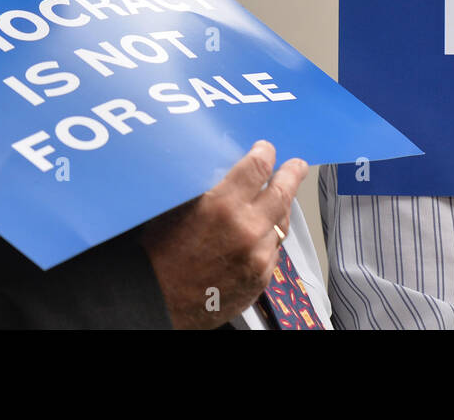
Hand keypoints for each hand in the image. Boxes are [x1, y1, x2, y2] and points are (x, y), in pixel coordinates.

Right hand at [138, 140, 307, 328]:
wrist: (156, 303)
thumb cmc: (158, 255)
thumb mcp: (178, 208)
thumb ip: (210, 188)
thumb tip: (229, 169)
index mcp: (223, 206)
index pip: (259, 167)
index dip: (265, 153)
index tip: (266, 150)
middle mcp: (247, 230)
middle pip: (283, 192)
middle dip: (292, 174)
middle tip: (297, 166)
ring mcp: (258, 257)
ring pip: (282, 223)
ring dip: (281, 207)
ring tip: (281, 197)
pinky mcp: (261, 278)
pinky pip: (274, 250)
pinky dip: (270, 238)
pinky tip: (262, 233)